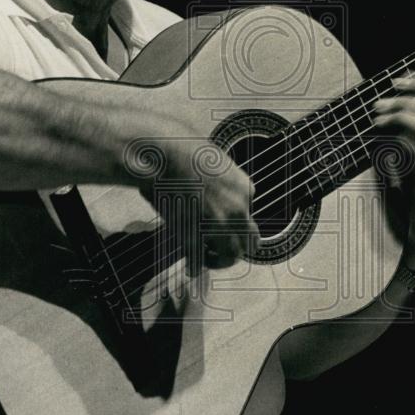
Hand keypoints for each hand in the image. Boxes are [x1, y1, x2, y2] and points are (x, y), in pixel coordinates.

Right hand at [135, 128, 257, 276]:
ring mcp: (218, 225)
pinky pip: (201, 260)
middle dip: (238, 246)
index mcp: (244, 188)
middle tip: (223, 249)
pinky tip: (192, 267)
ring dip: (221, 260)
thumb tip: (211, 188)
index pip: (248, 211)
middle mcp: (237, 209)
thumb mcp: (214, 160)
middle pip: (251, 240)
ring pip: (232, 255)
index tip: (219, 219)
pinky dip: (197, 266)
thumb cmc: (182, 148)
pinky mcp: (196, 236)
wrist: (163, 153)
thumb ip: (219, 179)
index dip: (232, 217)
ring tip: (208, 260)